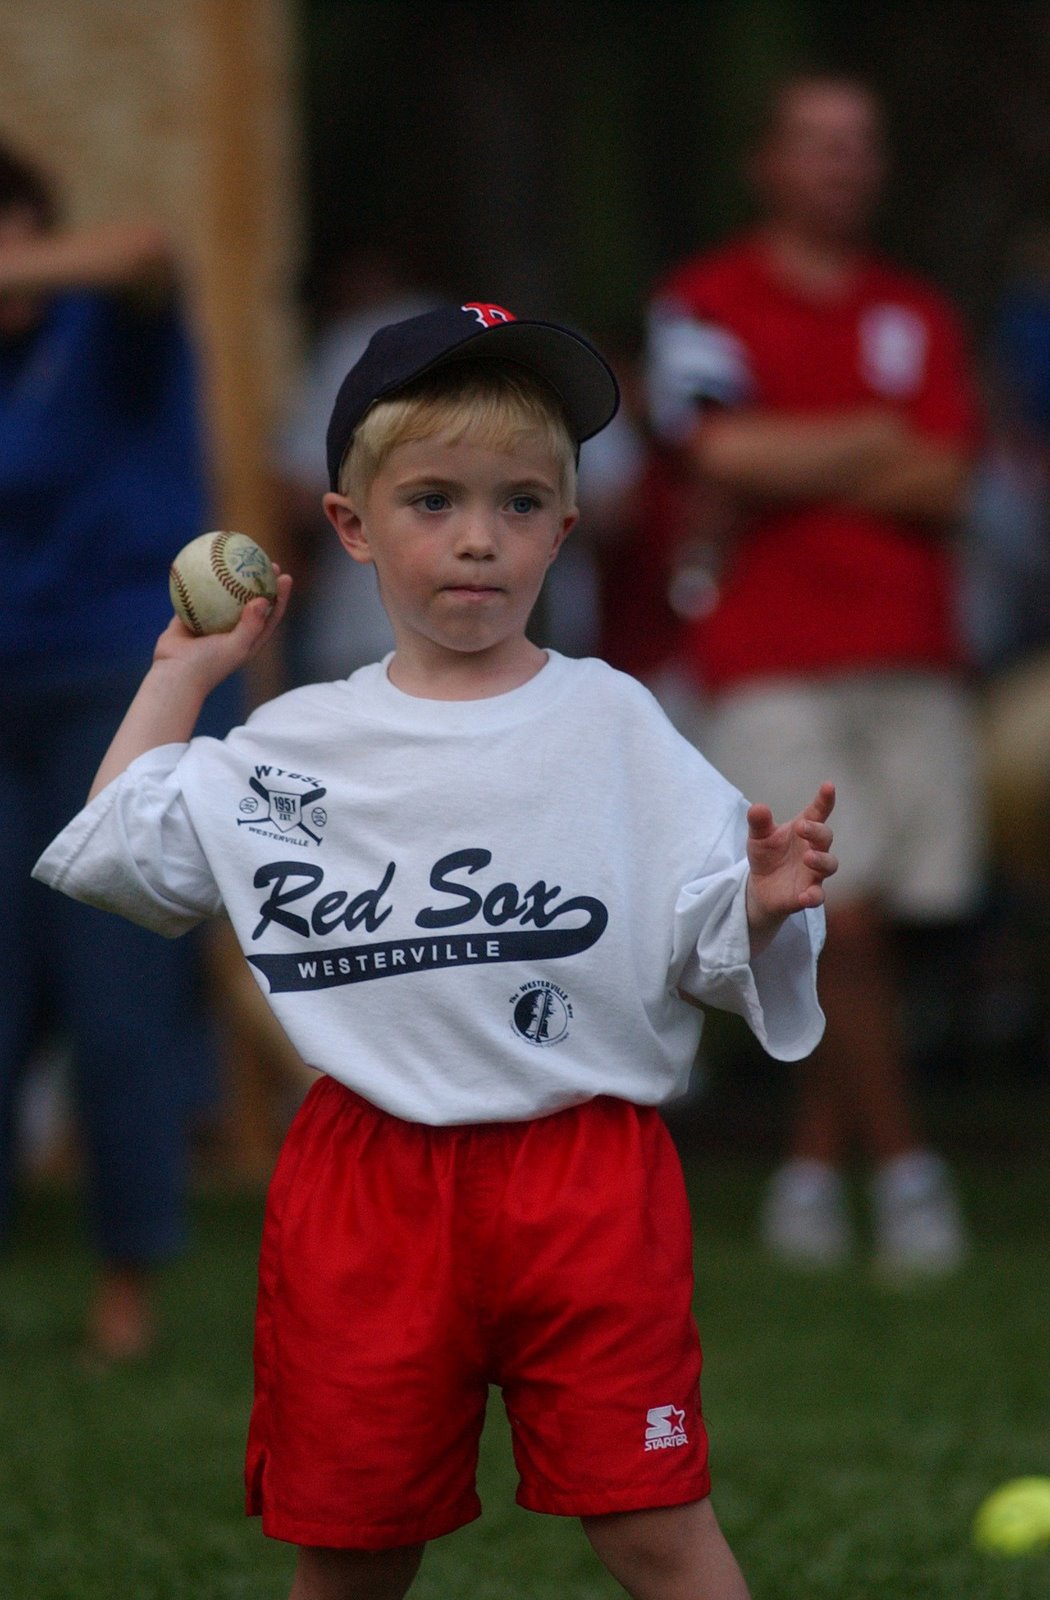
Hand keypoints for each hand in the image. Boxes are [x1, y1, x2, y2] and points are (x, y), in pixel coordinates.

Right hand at [152, 568, 292, 691]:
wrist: (174, 675)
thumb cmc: (208, 665)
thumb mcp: (236, 647)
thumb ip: (252, 625)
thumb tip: (264, 600)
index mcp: (249, 639)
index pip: (271, 614)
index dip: (280, 595)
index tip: (284, 576)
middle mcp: (232, 630)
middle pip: (250, 599)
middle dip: (259, 579)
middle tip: (263, 559)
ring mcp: (210, 623)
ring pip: (223, 595)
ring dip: (229, 575)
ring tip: (233, 555)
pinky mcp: (190, 618)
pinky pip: (194, 595)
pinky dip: (197, 581)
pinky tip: (199, 560)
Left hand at [745, 782, 836, 953]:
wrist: (760, 886)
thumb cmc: (766, 855)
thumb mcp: (758, 837)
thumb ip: (759, 822)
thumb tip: (758, 808)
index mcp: (804, 830)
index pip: (818, 812)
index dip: (825, 799)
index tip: (828, 786)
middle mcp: (814, 849)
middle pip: (825, 837)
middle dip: (816, 831)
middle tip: (802, 827)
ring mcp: (814, 872)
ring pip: (829, 865)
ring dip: (821, 860)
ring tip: (808, 857)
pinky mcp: (808, 893)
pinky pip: (818, 896)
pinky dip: (814, 896)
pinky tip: (804, 896)